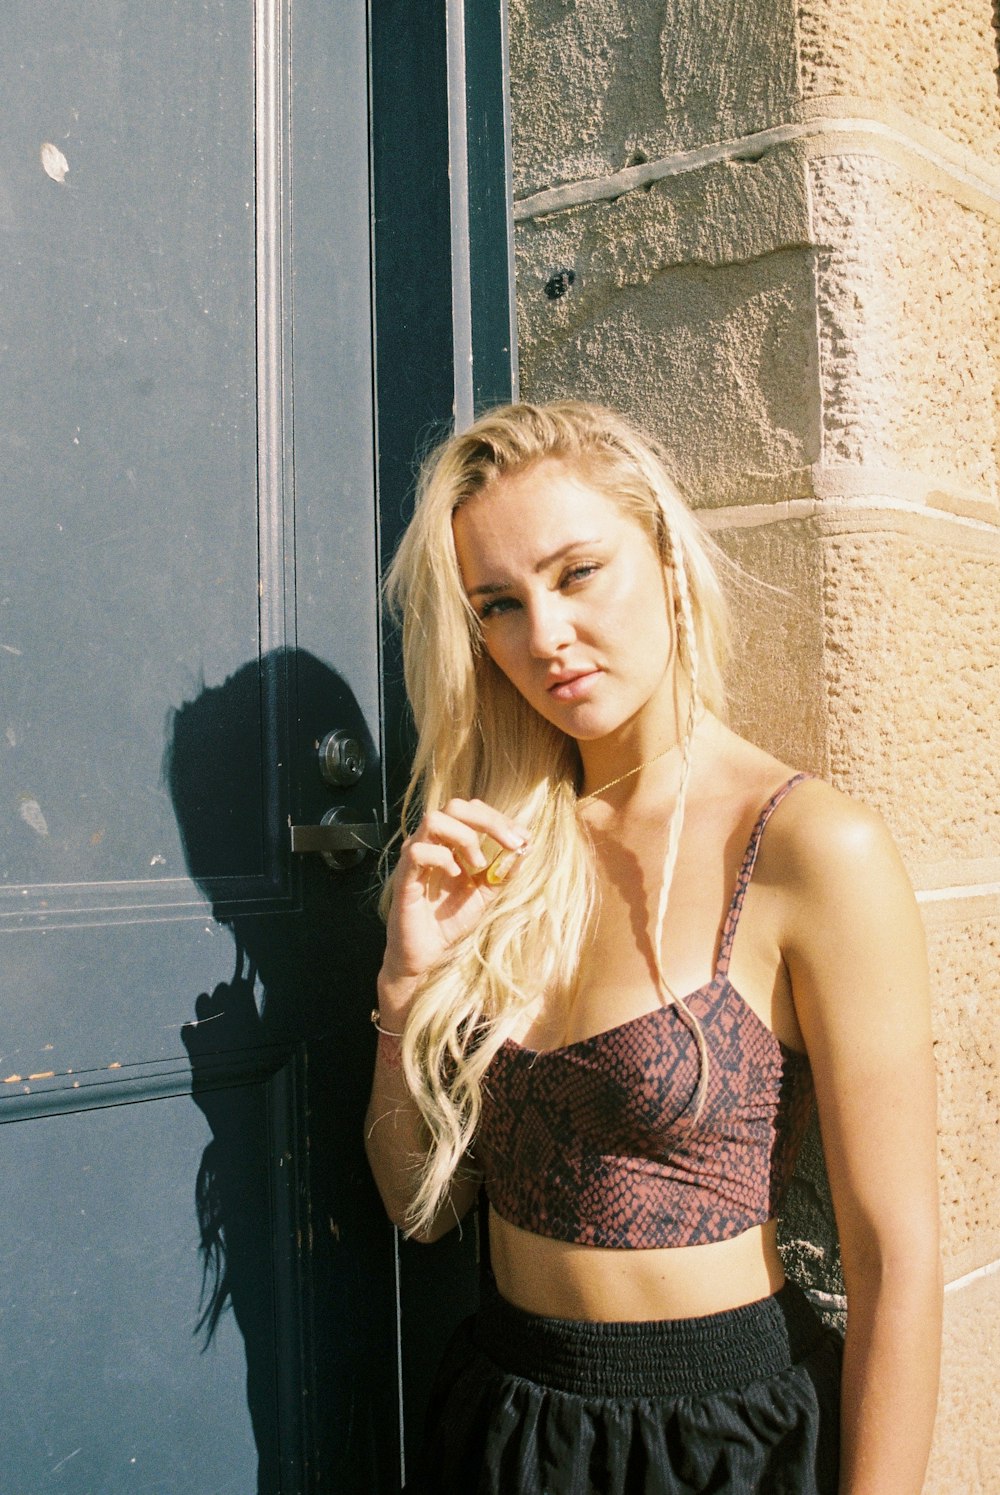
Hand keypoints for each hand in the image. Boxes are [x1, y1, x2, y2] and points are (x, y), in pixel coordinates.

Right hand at [380, 798, 530, 1007]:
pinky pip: (418, 851)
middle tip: (510, 843)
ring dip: (465, 837)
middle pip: (455, 806)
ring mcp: (415, 858)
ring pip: (434, 820)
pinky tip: (456, 875)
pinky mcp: (404, 877)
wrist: (426, 954)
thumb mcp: (484, 894)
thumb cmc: (449, 920)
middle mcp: (431, 843)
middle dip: (489, 820)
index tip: (523, 839)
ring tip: (478, 863)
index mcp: (450, 843)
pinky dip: (442, 858)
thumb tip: (526, 847)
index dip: (499, 819)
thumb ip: (501, 872)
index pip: (472, 810)